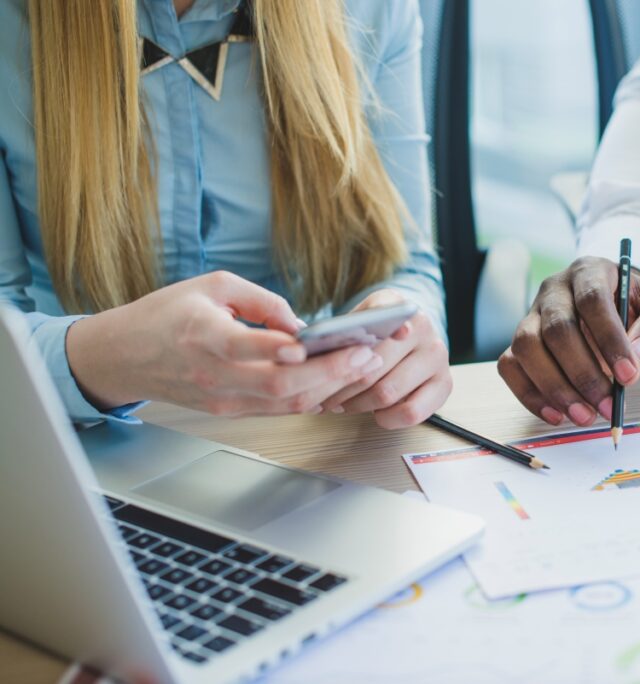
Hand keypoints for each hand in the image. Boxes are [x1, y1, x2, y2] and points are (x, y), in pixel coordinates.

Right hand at [66, 271, 381, 416]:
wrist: (122, 356)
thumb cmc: (166, 314)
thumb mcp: (211, 286)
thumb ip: (261, 301)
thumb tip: (302, 324)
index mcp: (204, 336)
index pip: (254, 350)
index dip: (292, 353)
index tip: (331, 344)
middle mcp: (214, 375)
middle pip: (281, 386)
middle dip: (331, 373)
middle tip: (367, 356)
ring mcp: (221, 399)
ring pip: (284, 404)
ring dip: (329, 389)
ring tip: (363, 367)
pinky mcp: (227, 410)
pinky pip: (276, 410)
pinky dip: (309, 398)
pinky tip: (336, 383)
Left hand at [319, 289, 451, 428]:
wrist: (415, 333)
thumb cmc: (378, 332)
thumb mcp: (359, 320)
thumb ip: (340, 332)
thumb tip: (310, 352)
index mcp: (398, 306)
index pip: (373, 329)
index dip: (349, 353)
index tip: (331, 368)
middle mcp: (423, 328)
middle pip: (373, 369)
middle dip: (341, 389)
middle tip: (320, 399)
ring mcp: (438, 356)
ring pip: (388, 393)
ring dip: (359, 405)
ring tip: (342, 405)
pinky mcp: (445, 384)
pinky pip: (411, 412)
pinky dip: (387, 418)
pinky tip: (376, 413)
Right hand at [498, 256, 639, 425]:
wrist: (615, 305)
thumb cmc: (638, 306)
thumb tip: (637, 356)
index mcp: (589, 271)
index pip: (592, 300)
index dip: (609, 339)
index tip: (629, 376)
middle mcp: (554, 289)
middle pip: (557, 328)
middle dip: (583, 374)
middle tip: (608, 406)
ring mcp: (532, 314)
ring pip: (527, 347)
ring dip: (554, 388)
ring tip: (584, 415)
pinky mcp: (519, 341)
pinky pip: (510, 366)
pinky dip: (530, 395)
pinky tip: (558, 415)